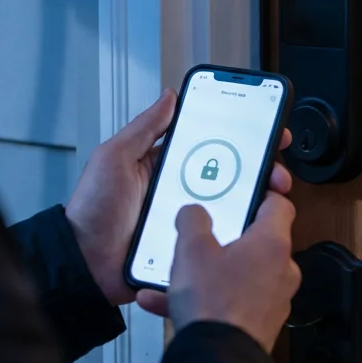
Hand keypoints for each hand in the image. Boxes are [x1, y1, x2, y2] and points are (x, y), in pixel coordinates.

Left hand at [66, 89, 293, 306]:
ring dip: (257, 203)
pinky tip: (255, 229)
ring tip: (271, 198)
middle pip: (232, 178)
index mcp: (166, 166)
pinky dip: (240, 235)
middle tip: (277, 172)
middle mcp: (182, 192)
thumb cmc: (92, 211)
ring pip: (233, 209)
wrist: (84, 265)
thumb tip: (169, 97)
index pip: (211, 146)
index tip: (268, 130)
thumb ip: (144, 129)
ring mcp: (189, 222)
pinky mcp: (190, 250)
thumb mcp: (114, 158)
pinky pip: (220, 241)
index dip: (241, 137)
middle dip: (261, 171)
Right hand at [136, 194, 301, 351]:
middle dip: (227, 239)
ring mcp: (273, 300)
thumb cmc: (213, 304)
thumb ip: (193, 220)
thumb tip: (194, 212)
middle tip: (204, 236)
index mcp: (272, 243)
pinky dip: (205, 300)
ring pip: (239, 275)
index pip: (280, 204)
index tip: (250, 189)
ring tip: (176, 275)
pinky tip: (166, 303)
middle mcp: (281, 271)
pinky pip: (230, 302)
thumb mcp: (191, 249)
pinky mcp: (259, 324)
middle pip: (257, 241)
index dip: (263, 192)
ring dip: (209, 273)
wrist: (217, 361)